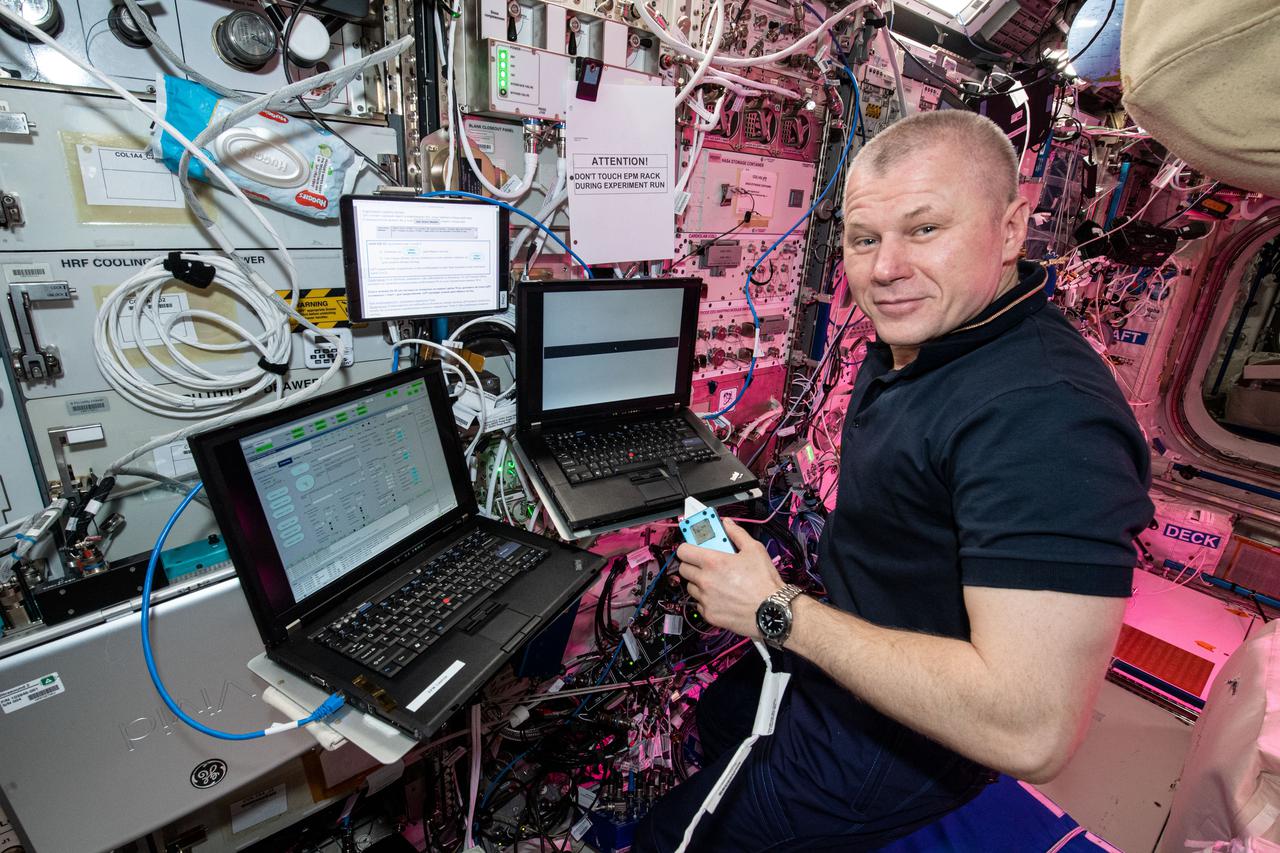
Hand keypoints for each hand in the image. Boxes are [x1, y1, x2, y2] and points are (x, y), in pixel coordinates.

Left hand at [677, 519, 784, 639]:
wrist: (772, 611)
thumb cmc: (764, 582)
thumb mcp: (754, 549)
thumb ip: (737, 534)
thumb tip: (727, 524)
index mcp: (713, 562)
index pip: (684, 551)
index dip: (688, 547)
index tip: (693, 547)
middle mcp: (705, 581)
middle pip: (684, 569)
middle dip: (693, 564)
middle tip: (706, 564)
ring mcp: (705, 599)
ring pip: (690, 587)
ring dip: (698, 582)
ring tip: (716, 580)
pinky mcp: (709, 614)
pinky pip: (698, 603)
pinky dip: (705, 599)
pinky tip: (720, 595)